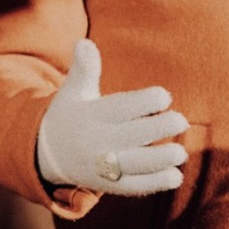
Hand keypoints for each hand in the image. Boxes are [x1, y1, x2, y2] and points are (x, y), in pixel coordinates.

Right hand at [36, 38, 187, 195]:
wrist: (47, 154)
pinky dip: (157, 182)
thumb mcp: (73, 92)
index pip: (123, 106)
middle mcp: (96, 140)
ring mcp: (102, 165)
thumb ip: (84, 69)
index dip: (148, 100)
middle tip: (180, 121)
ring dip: (163, 158)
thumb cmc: (71, 116)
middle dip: (162, 127)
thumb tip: (84, 42)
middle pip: (134, 134)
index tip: (164, 97)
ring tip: (180, 152)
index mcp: (91, 114)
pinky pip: (135, 186)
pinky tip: (175, 175)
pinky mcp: (109, 184)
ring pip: (137, 163)